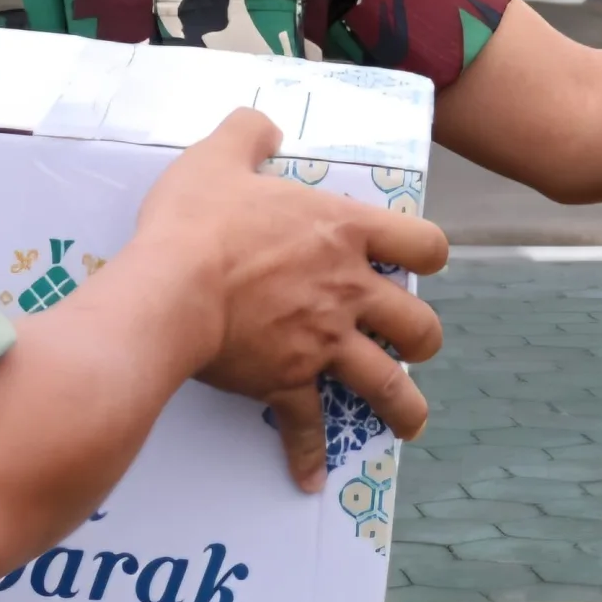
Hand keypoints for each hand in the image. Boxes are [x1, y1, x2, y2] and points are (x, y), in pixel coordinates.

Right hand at [135, 109, 448, 489]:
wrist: (171, 289)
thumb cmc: (199, 220)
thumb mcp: (220, 156)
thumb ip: (248, 133)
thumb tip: (262, 122)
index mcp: (346, 233)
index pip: (425, 244)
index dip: (430, 253)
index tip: (419, 262)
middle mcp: (349, 291)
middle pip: (419, 324)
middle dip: (423, 339)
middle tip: (413, 345)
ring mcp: (323, 341)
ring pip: (387, 385)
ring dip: (404, 408)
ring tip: (410, 424)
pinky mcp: (288, 382)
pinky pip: (307, 427)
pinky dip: (309, 457)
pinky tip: (311, 480)